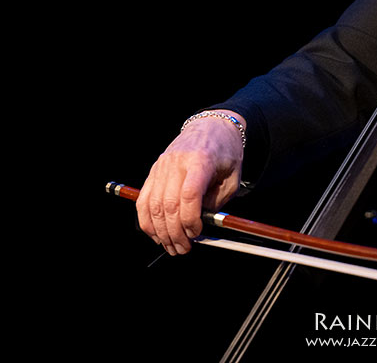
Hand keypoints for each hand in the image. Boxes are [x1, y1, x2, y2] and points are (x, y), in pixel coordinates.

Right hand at [135, 111, 245, 254]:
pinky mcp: (153, 171)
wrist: (211, 127)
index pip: (189, 194)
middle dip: (175, 232)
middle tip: (183, 248)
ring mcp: (162, 166)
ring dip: (160, 231)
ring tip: (170, 246)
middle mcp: (177, 162)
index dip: (191, 219)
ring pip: (152, 205)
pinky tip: (156, 233)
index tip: (197, 233)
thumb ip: (217, 201)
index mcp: (201, 160)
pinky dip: (147, 220)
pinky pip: (143, 200)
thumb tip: (201, 226)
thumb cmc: (225, 153)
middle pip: (168, 204)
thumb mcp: (232, 177)